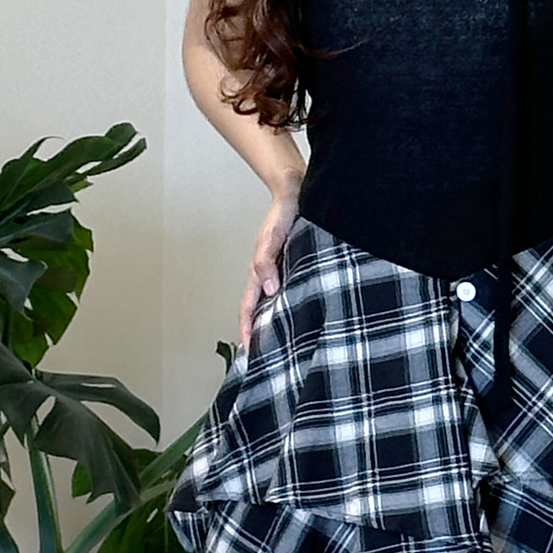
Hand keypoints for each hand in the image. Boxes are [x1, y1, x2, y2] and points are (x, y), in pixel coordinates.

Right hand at [238, 182, 300, 348]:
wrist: (296, 193)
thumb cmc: (282, 214)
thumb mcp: (272, 238)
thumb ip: (266, 262)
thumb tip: (269, 289)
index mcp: (260, 273)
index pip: (249, 309)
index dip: (247, 330)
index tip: (249, 352)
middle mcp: (270, 276)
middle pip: (261, 311)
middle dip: (262, 334)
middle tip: (268, 359)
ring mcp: (283, 272)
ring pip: (277, 304)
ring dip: (278, 323)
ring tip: (286, 346)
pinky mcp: (298, 267)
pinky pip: (293, 292)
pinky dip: (294, 307)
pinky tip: (305, 317)